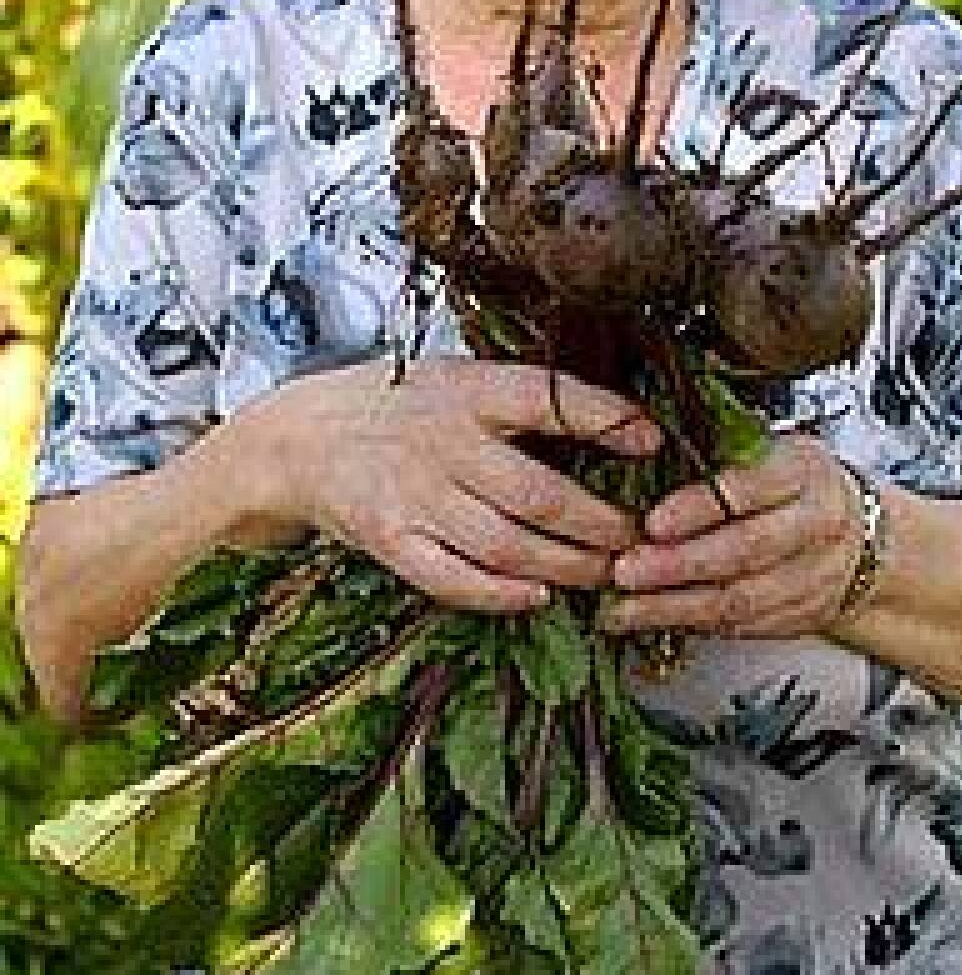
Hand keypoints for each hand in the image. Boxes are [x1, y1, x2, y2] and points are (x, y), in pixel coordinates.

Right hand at [247, 355, 658, 613]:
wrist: (296, 439)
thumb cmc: (394, 407)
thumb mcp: (454, 377)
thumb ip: (521, 400)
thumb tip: (617, 419)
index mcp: (466, 389)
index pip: (547, 399)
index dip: (605, 420)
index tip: (652, 440)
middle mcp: (443, 441)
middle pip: (540, 494)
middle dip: (603, 524)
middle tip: (641, 539)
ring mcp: (414, 495)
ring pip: (508, 545)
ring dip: (567, 567)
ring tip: (606, 573)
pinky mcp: (390, 540)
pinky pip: (454, 579)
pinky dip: (501, 595)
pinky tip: (538, 596)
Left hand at [600, 433, 861, 637]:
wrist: (866, 541)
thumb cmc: (800, 485)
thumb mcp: (775, 449)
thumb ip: (724, 452)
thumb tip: (644, 448)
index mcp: (804, 471)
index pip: (750, 488)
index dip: (699, 507)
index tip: (652, 521)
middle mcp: (815, 524)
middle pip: (744, 550)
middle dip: (678, 565)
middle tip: (626, 569)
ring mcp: (811, 576)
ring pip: (740, 599)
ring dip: (675, 606)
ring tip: (624, 606)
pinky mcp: (798, 615)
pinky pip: (741, 626)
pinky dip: (691, 626)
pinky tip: (651, 620)